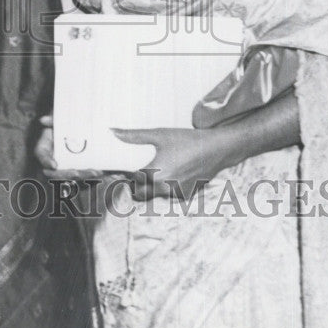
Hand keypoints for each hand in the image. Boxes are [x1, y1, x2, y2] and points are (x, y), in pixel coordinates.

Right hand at [34, 115, 102, 179]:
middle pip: (55, 172)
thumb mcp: (58, 118)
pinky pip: (82, 174)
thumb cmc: (63, 120)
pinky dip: (91, 174)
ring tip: (95, 172)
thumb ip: (52, 119)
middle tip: (77, 173)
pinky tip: (101, 171)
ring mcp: (65, 165)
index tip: (54, 165)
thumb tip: (43, 120)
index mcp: (45, 146)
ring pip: (70, 176)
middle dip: (66, 174)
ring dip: (82, 175)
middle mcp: (53, 158)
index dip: (46, 161)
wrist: (76, 122)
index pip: (41, 155)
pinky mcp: (77, 167)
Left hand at [111, 126, 230, 199]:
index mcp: (153, 175)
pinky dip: (166, 189)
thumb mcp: (159, 135)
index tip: (121, 172)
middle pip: (140, 194)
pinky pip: (168, 196)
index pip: (131, 181)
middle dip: (136, 186)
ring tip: (157, 171)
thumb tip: (112, 131)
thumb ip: (134, 136)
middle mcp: (163, 189)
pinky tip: (172, 175)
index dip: (125, 176)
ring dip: (151, 188)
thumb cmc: (186, 140)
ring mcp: (175, 195)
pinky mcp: (185, 196)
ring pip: (154, 196)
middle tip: (137, 173)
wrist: (216, 150)